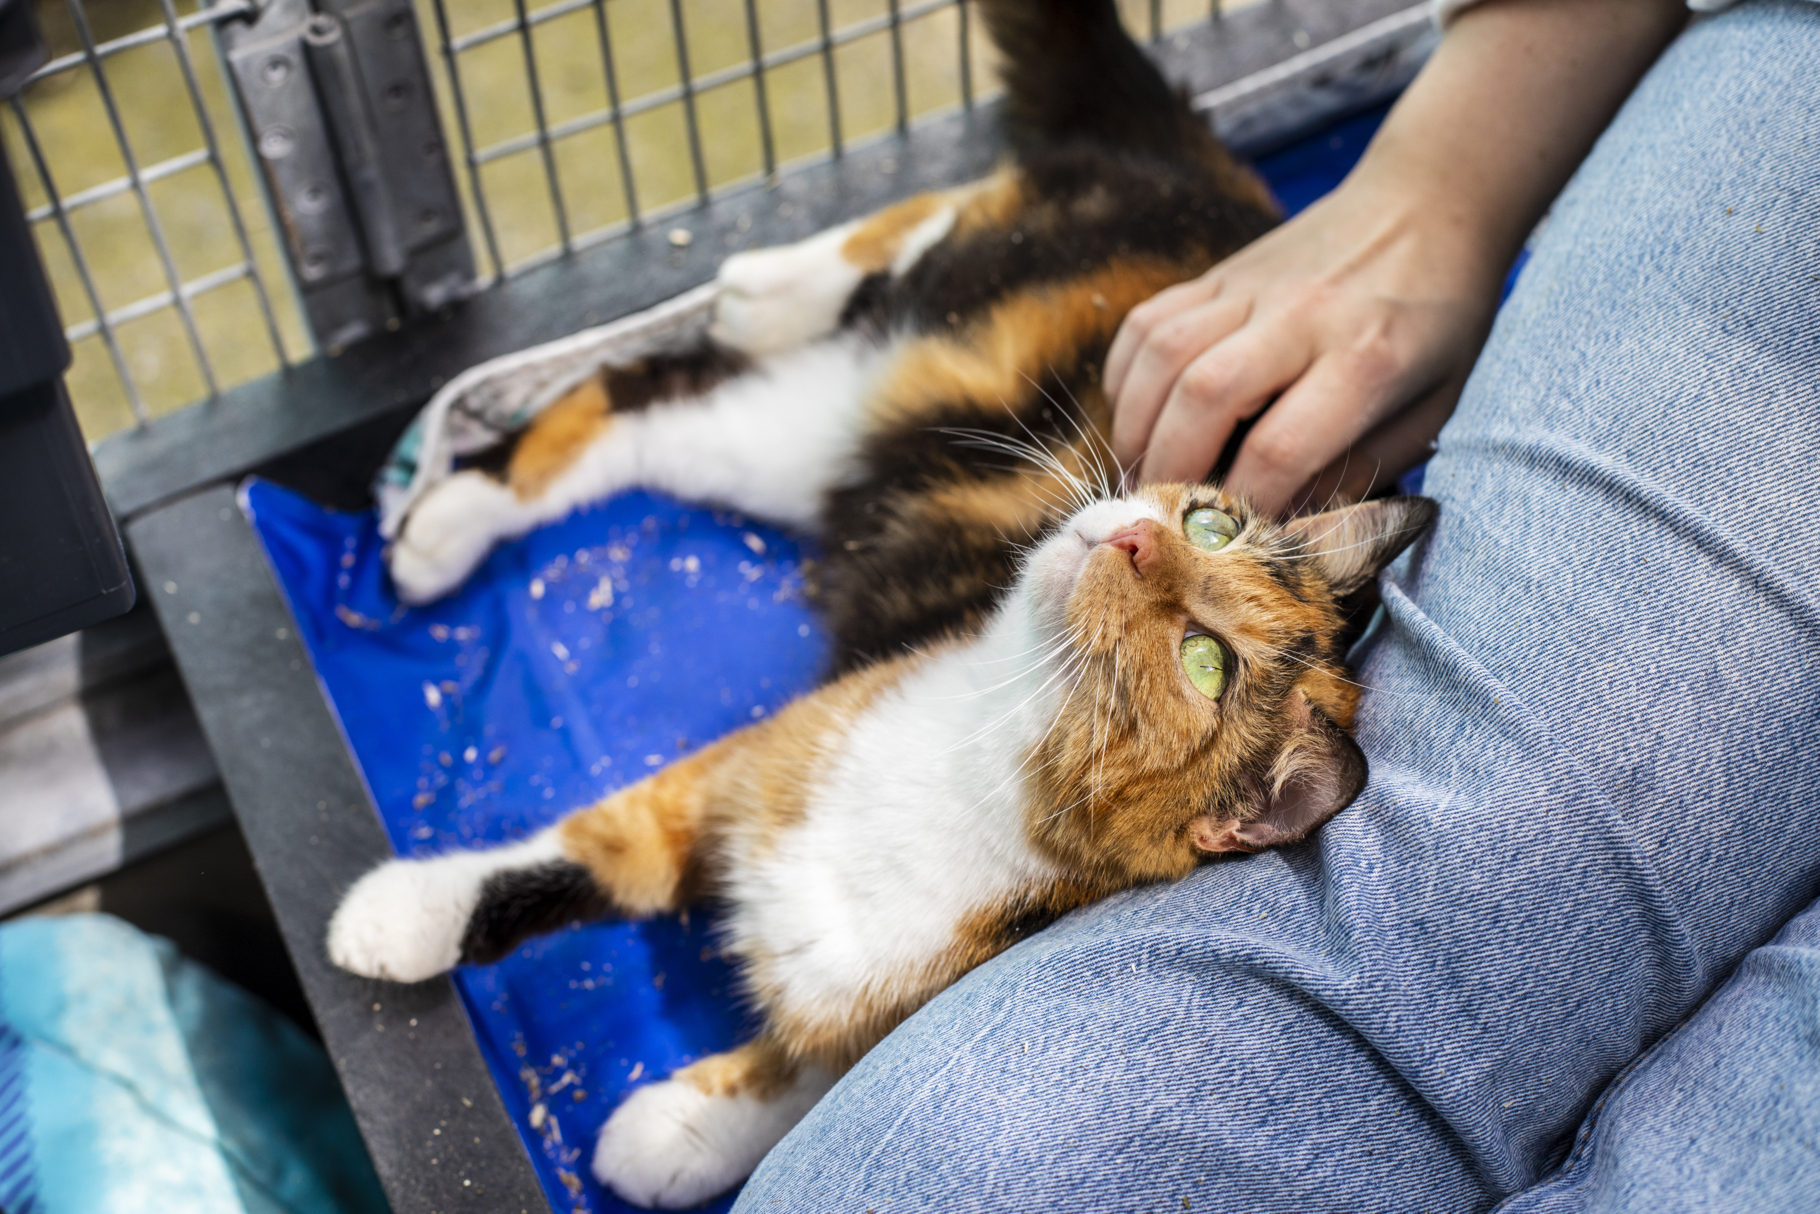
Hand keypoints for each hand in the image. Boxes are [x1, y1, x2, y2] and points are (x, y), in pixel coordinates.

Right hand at [1105, 168, 1500, 515]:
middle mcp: (1302, 315)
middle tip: (1166, 514)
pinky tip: (1140, 416)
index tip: (1229, 540)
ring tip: (1142, 471)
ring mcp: (1252, 285)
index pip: (1279, 448)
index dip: (1241, 506)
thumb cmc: (1438, 324)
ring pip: (1161, 356)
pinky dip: (1126, 379)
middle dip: (1172, 471)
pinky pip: (1145, 324)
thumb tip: (1280, 525)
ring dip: (1136, 428)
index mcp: (1367, 358)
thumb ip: (1357, 471)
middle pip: (1203, 398)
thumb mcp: (1430, 412)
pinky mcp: (1218, 271)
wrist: (1429, 203)